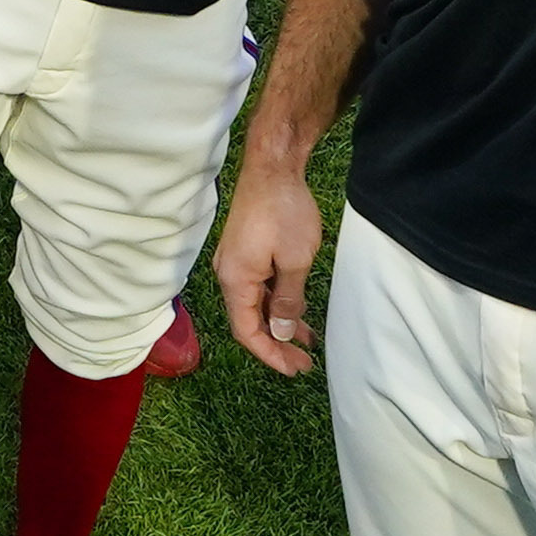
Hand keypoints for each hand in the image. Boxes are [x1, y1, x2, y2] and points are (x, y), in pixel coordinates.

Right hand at [210, 167, 326, 377]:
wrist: (273, 166)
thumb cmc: (284, 209)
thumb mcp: (295, 260)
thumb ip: (288, 299)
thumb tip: (280, 331)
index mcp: (235, 279)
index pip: (246, 331)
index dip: (269, 354)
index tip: (292, 368)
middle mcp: (229, 274)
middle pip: (248, 321)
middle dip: (276, 344)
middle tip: (303, 362)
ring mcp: (236, 262)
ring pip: (255, 304)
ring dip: (279, 323)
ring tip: (307, 341)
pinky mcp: (246, 251)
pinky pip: (259, 287)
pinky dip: (277, 302)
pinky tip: (297, 310)